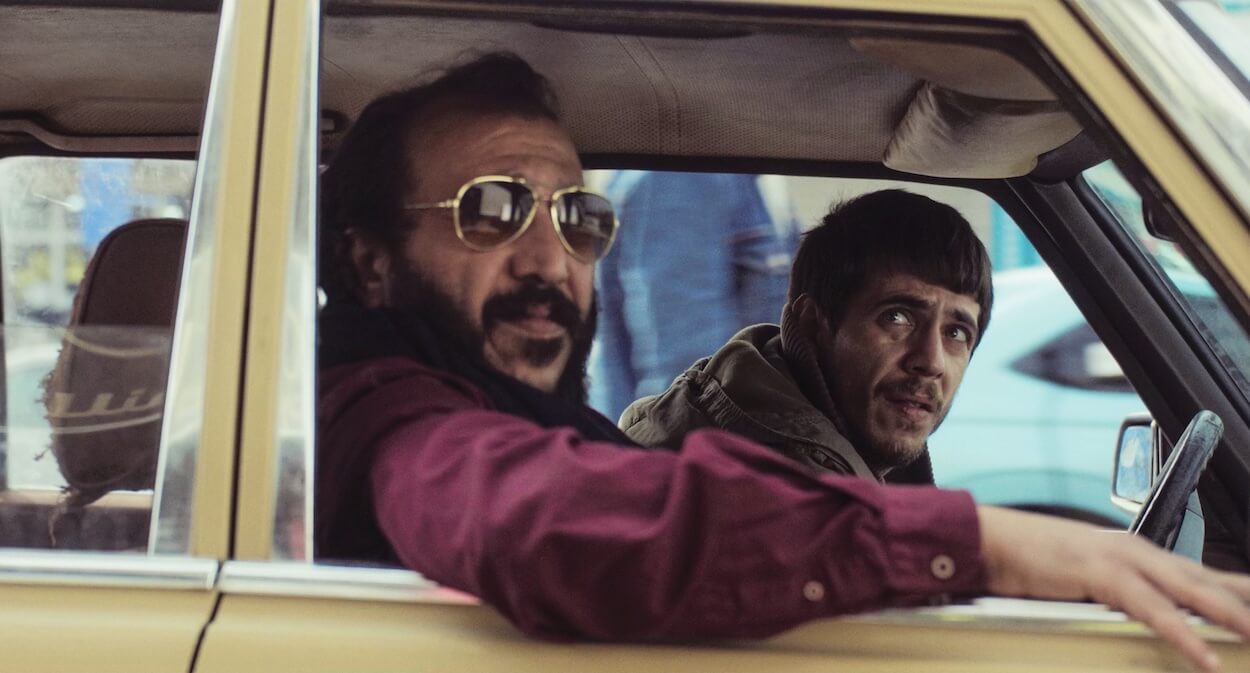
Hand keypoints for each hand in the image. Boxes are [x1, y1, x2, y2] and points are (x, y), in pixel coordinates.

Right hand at [977, 506, 1249, 671]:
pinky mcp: (1101, 573)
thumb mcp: (1086, 577)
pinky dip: (1182, 633)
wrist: (990, 540)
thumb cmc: (1030, 560)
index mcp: (1139, 554)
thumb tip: (1144, 617)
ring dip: (1232, 618)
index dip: (1240, 594)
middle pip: (1212, 581)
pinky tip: (1204, 656)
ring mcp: (1122, 559)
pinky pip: (1152, 609)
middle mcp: (1140, 552)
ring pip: (1194, 592)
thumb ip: (1119, 593)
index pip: (1206, 575)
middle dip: (1245, 604)